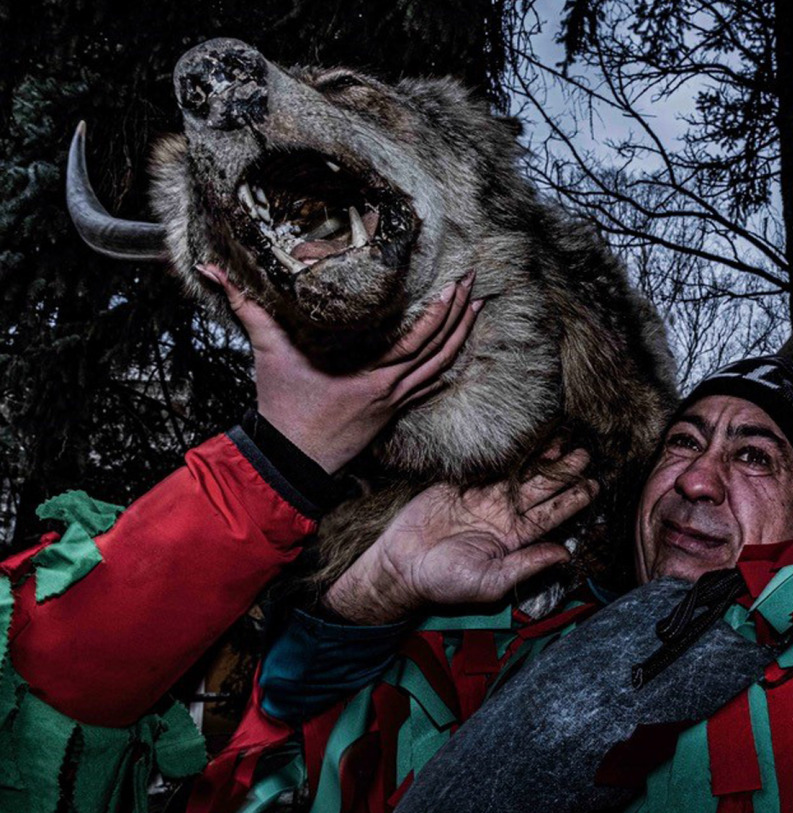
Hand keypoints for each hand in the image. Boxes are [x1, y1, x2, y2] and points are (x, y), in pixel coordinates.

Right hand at [195, 265, 481, 472]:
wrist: (291, 461)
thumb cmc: (283, 410)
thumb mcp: (267, 355)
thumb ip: (248, 309)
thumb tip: (213, 270)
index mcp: (370, 375)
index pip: (418, 339)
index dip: (439, 312)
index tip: (454, 284)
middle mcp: (390, 389)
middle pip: (438, 350)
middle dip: (459, 316)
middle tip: (475, 285)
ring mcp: (394, 403)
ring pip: (439, 368)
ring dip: (460, 338)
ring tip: (476, 310)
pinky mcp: (391, 412)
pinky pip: (427, 387)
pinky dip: (445, 368)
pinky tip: (457, 354)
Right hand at [323, 448, 597, 623]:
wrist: (401, 567)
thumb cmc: (445, 583)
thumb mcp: (491, 581)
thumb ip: (527, 566)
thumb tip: (565, 555)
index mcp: (515, 537)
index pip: (552, 515)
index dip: (573, 500)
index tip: (595, 485)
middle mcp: (503, 514)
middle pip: (540, 488)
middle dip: (563, 471)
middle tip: (584, 453)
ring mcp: (482, 498)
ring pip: (518, 472)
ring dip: (539, 457)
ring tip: (562, 439)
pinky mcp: (459, 485)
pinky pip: (486, 465)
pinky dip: (504, 450)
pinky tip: (521, 435)